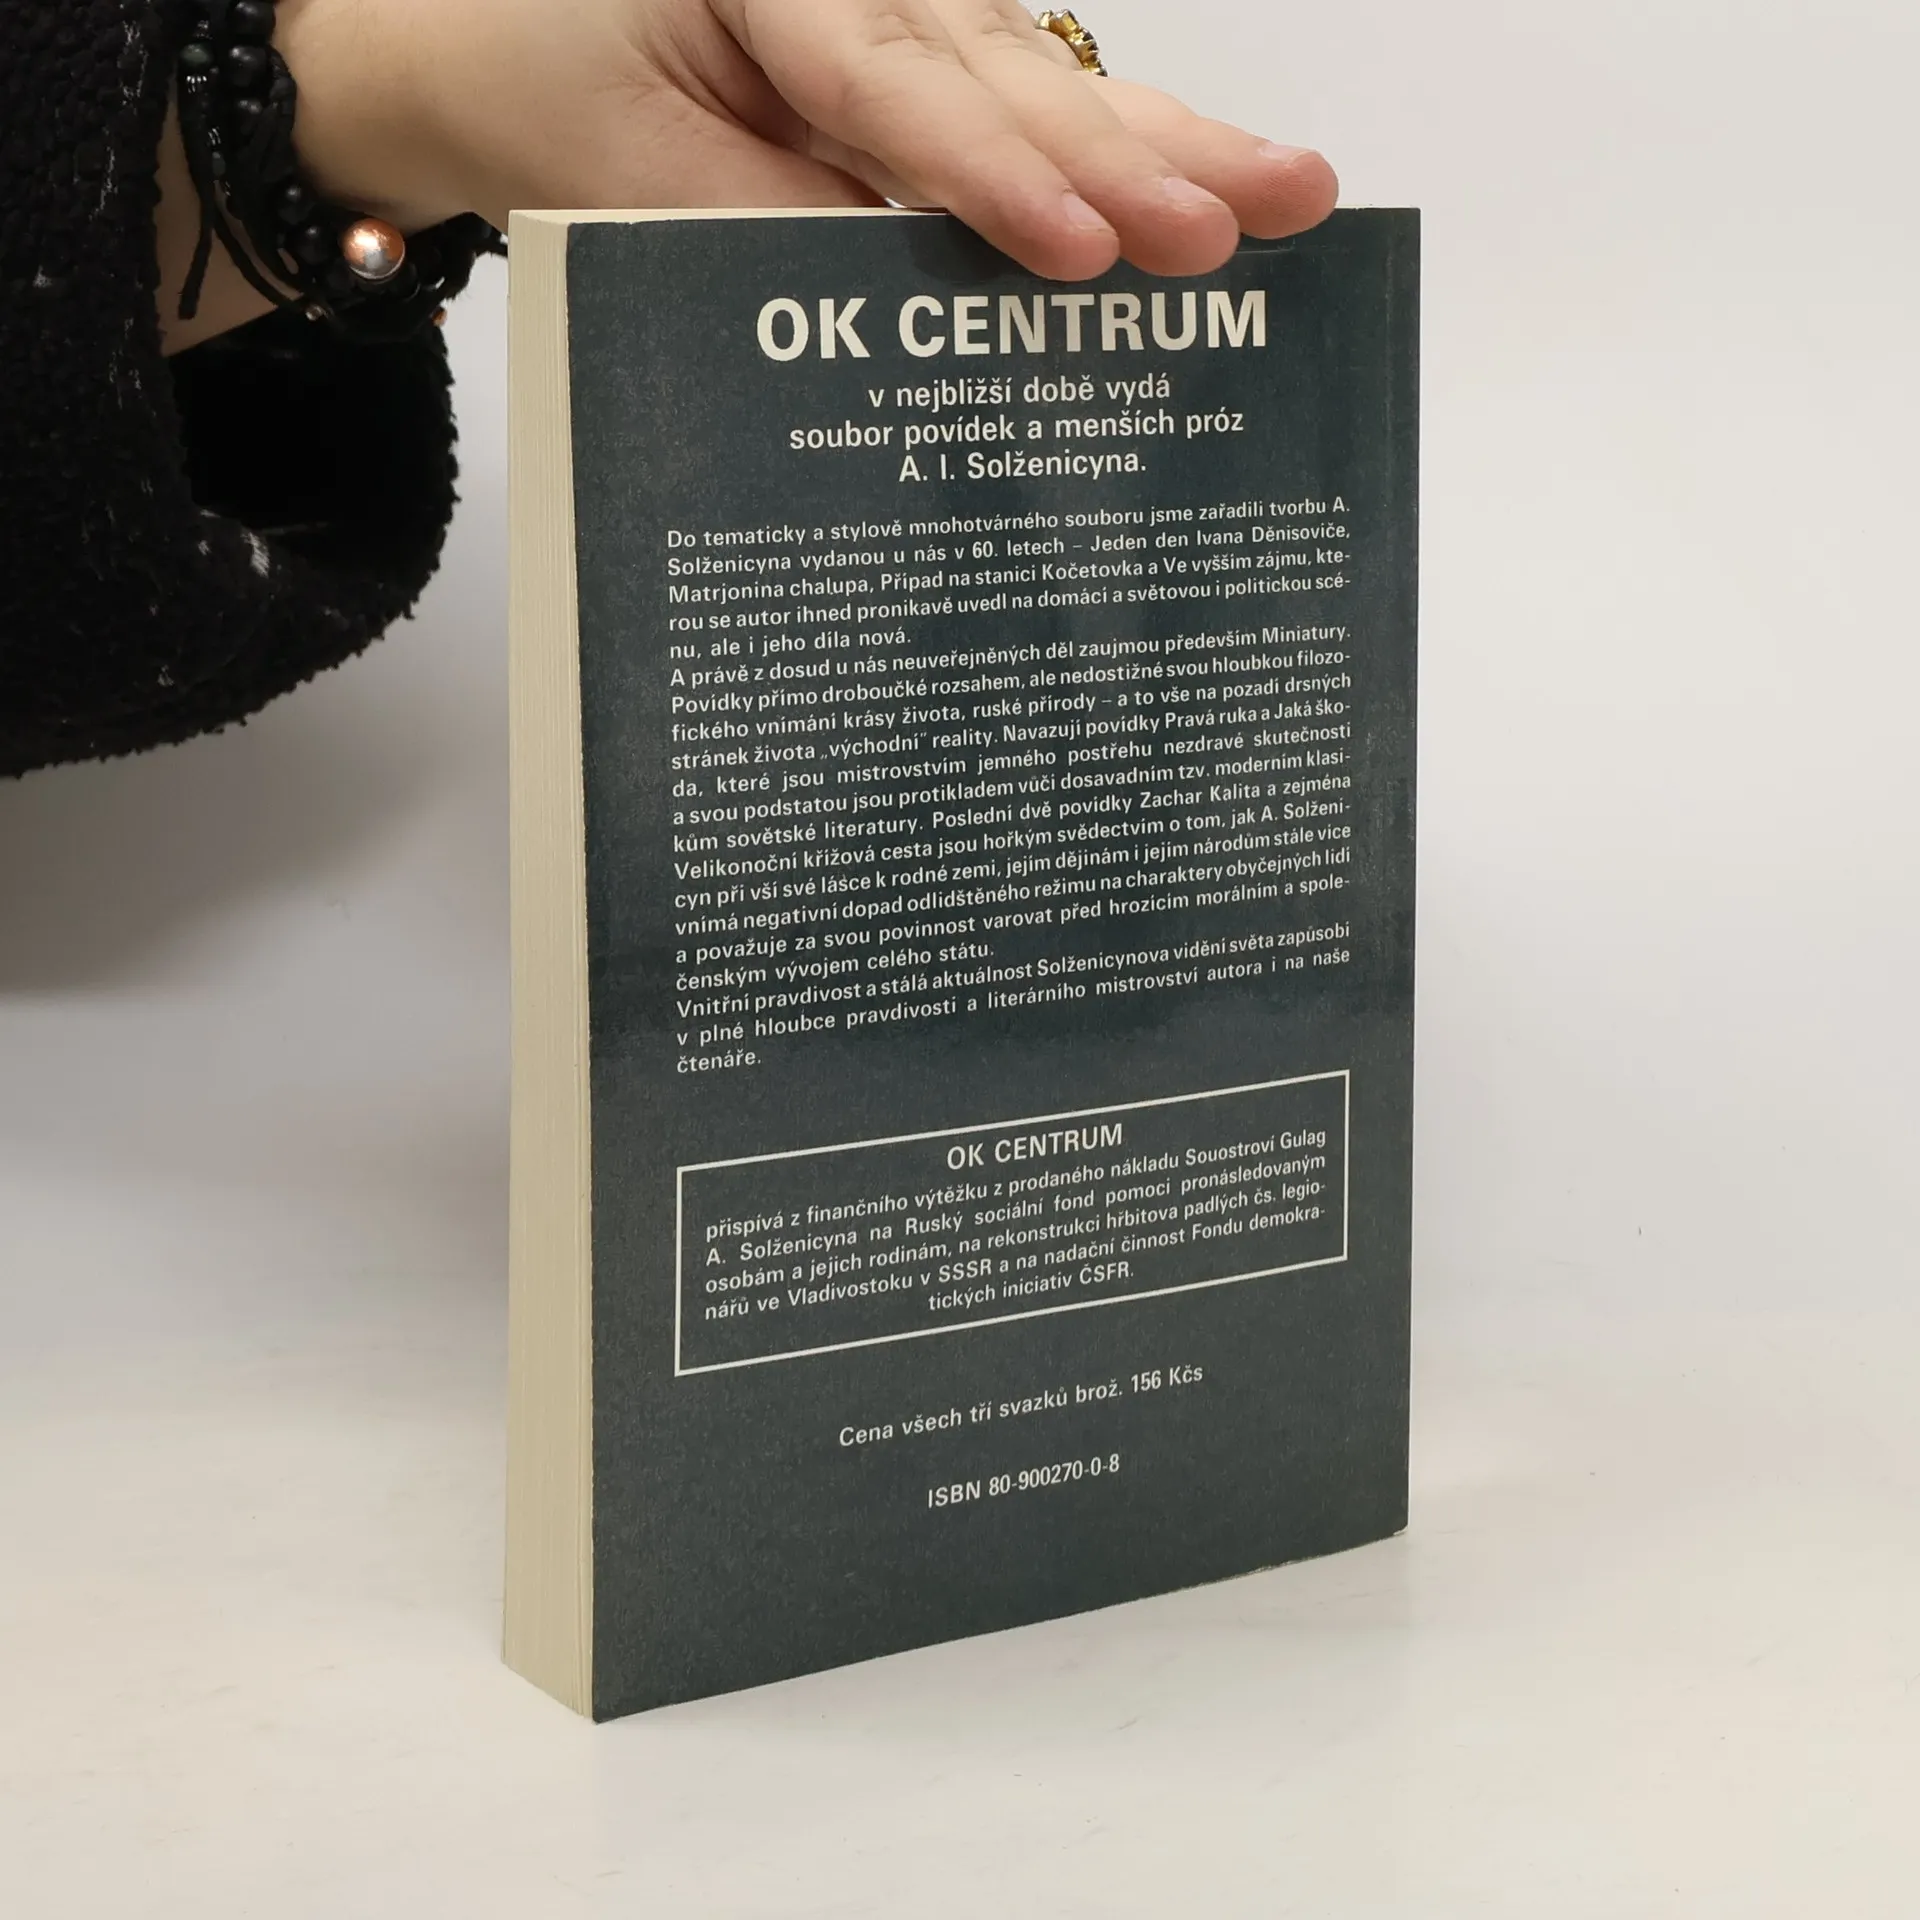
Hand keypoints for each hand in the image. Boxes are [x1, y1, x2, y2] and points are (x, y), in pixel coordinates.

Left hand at [278, 0, 1336, 280]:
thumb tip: (914, 300)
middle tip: (1259, 214)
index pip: (894, 87)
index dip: (996, 176)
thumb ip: (771, 235)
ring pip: (1047, 83)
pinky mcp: (927, 66)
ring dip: (1171, 148)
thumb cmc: (547, 92)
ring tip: (1291, 195)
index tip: (1083, 248)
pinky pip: (1030, 109)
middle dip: (1140, 156)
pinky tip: (1215, 184)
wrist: (492, 48)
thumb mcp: (629, 181)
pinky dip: (1123, 154)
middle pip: (1010, 72)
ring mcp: (906, 15)